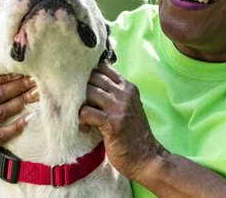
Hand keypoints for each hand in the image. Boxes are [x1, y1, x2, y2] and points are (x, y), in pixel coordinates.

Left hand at [79, 63, 162, 181]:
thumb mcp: (128, 107)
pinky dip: (82, 120)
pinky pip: (86, 112)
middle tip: (79, 103)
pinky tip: (86, 128)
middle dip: (81, 89)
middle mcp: (124, 94)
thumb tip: (91, 83)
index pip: (103, 68)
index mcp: (128, 87)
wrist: (146, 158)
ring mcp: (118, 107)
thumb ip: (115, 93)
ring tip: (83, 118)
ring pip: (88, 92)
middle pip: (92, 78)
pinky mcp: (111, 123)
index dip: (89, 74)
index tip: (83, 86)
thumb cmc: (133, 134)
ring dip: (80, 105)